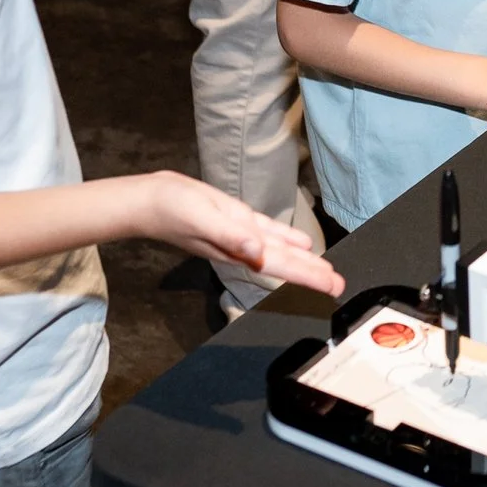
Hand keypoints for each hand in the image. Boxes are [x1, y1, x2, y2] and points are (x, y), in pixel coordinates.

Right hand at [144, 172, 344, 295]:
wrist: (148, 200)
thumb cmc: (171, 209)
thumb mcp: (203, 217)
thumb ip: (231, 235)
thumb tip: (257, 252)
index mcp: (239, 248)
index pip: (280, 266)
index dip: (307, 276)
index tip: (330, 286)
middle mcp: (243, 246)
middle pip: (285, 263)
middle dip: (312, 274)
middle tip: (338, 285)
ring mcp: (240, 234)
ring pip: (280, 249)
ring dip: (303, 260)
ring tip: (325, 270)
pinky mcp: (235, 219)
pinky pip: (267, 231)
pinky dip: (286, 238)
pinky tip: (301, 242)